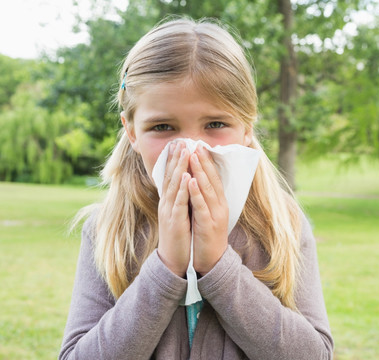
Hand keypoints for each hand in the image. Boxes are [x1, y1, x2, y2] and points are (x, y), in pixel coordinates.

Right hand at [157, 141, 191, 276]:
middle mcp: (166, 203)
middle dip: (175, 157)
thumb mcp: (178, 213)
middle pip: (170, 176)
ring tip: (184, 151)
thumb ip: (180, 198)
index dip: (174, 159)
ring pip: (173, 185)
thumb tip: (186, 183)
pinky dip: (182, 188)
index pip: (171, 175)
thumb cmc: (178, 235)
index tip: (179, 142)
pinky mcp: (174, 221)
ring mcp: (169, 211)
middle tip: (180, 140)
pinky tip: (186, 176)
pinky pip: (179, 202)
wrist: (173, 259)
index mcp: (169, 200)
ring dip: (178, 167)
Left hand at [188, 146, 228, 274]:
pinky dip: (196, 193)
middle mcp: (220, 205)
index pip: (213, 177)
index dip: (207, 161)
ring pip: (208, 189)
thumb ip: (204, 198)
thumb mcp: (206, 214)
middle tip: (196, 144)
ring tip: (194, 156)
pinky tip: (191, 181)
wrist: (212, 261)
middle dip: (204, 161)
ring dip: (200, 172)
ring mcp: (216, 215)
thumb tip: (197, 182)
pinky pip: (202, 206)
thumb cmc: (206, 236)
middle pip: (212, 179)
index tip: (199, 146)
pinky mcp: (209, 225)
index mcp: (219, 202)